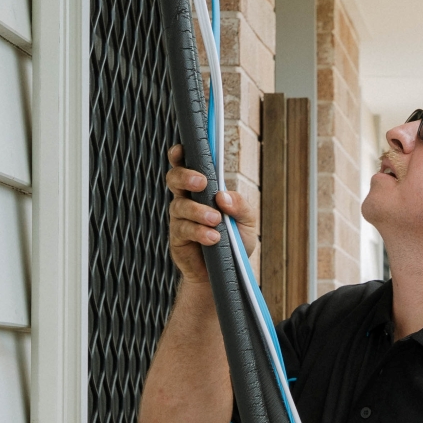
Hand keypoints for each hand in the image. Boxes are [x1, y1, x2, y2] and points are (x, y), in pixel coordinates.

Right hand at [164, 144, 253, 284]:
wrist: (227, 274)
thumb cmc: (236, 242)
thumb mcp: (247, 222)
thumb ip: (240, 206)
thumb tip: (223, 196)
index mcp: (203, 189)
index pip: (188, 165)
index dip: (180, 154)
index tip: (182, 148)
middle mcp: (188, 199)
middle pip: (175, 178)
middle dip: (185, 176)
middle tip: (202, 182)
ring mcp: (181, 218)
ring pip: (179, 205)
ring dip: (198, 210)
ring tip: (215, 220)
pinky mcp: (178, 238)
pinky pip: (183, 229)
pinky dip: (199, 232)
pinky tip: (213, 237)